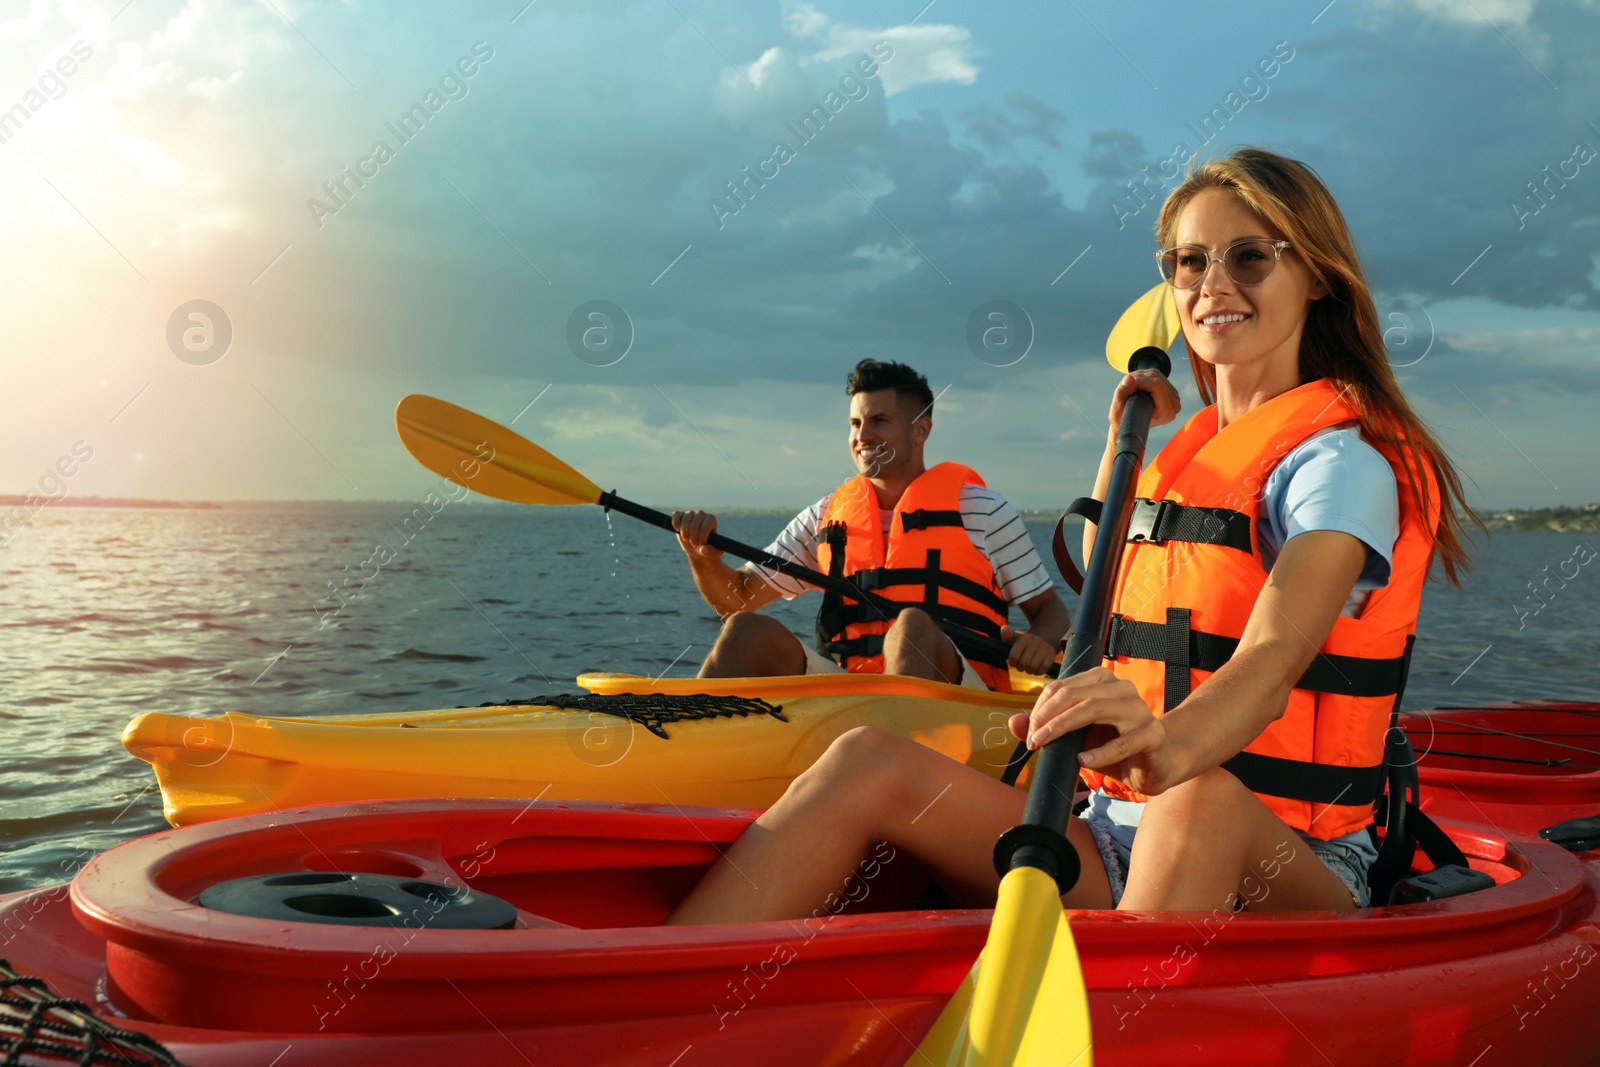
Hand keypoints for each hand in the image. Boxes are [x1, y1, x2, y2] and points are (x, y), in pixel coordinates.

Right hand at [671, 510, 723, 559]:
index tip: (701, 545)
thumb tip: (702, 550)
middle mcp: (701, 514)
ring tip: (687, 539)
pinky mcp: (680, 515)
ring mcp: (690, 513)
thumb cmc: (708, 548)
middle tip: (694, 544)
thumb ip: (711, 551)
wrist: (698, 547)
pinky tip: (678, 530)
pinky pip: (676, 515)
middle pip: (694, 525)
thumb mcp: (713, 552)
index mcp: (711, 519)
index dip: (701, 539)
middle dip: (692, 538)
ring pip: (685, 520)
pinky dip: (675, 523)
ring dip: (684, 533)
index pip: (704, 528)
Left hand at [1001, 625, 1056, 675]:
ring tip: (1028, 667)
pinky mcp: (1051, 654)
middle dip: (1020, 668)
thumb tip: (1004, 628)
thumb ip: (1007, 636)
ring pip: (1033, 667)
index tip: (1014, 661)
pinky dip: (1038, 672)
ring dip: (1029, 671)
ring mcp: (1044, 648)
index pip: (1014, 657)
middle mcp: (1035, 641)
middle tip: (1021, 666)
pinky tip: (1036, 668)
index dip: (1012, 662)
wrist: (1044, 638)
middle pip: (1023, 663)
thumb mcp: (1014, 638)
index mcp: (1024, 638)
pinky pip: (1044, 668)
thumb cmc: (1024, 642)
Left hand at [1004, 666, 1180, 794]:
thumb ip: (1046, 728)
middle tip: (1033, 740)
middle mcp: (1121, 688)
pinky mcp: (1152, 733)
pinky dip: (1101, 752)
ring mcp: (1138, 709)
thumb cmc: (1114, 747)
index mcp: (1102, 681)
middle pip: (1075, 695)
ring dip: (1064, 727)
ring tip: (1047, 744)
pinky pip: (1123, 741)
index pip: (1062, 687)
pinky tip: (1084, 759)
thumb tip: (1013, 724)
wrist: (1156, 764)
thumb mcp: (1078, 739)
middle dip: (1047, 717)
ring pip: (1094, 708)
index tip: (1029, 732)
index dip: (1041, 708)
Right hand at [1108, 370, 1181, 431]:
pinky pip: (1158, 375)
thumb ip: (1121, 393)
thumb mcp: (1116, 411)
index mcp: (1166, 414)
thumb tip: (1130, 378)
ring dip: (1140, 375)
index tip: (1127, 384)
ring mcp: (1174, 398)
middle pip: (1156, 379)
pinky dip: (1145, 376)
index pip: (1156, 385)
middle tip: (1126, 384)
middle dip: (1139, 377)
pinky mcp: (1171, 392)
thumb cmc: (1123, 421)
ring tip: (1129, 385)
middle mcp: (1174, 407)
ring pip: (1157, 375)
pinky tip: (1137, 385)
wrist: (1128, 427)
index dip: (1140, 380)